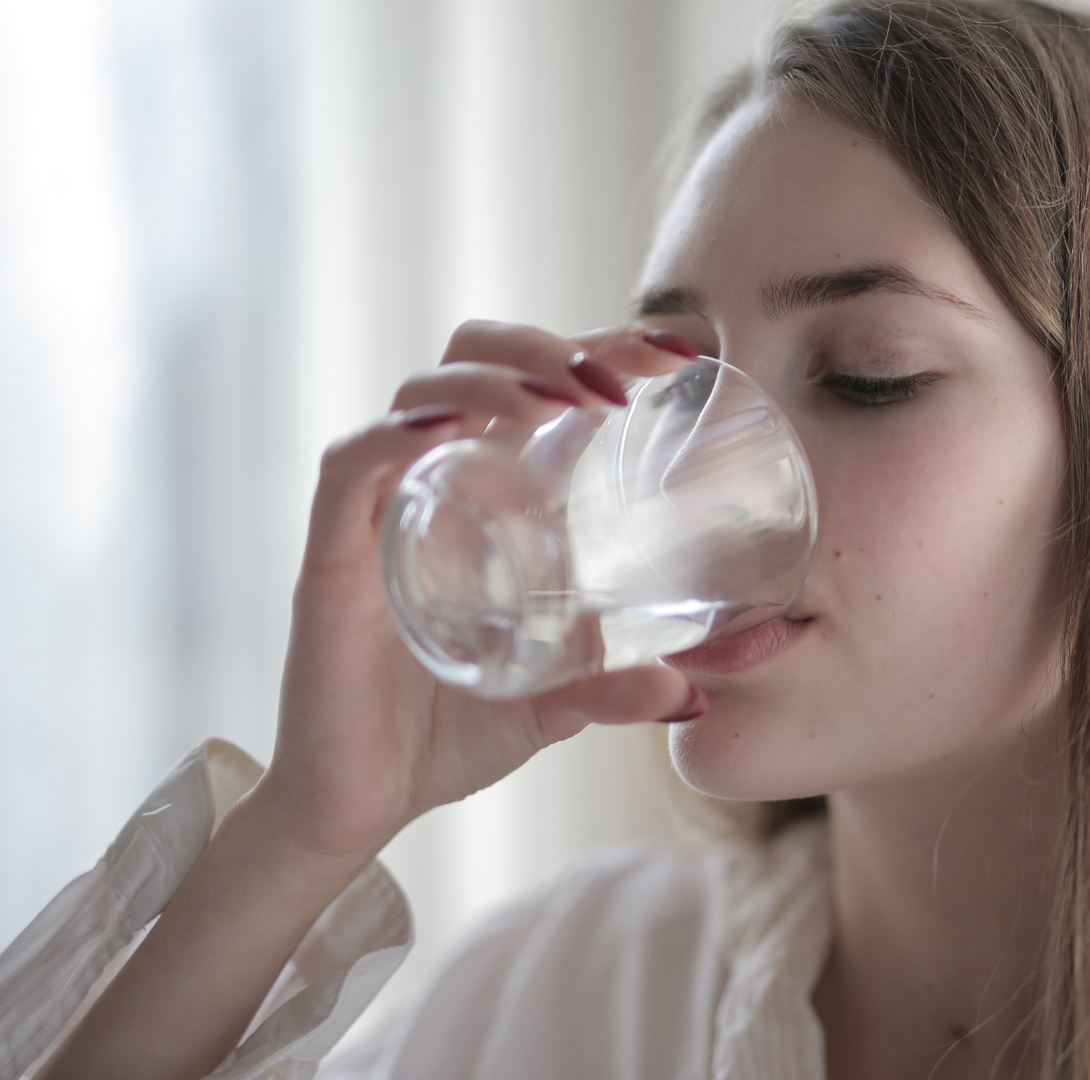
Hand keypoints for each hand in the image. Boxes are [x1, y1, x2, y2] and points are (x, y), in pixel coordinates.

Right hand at [257, 320, 705, 862]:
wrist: (359, 805)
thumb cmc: (449, 733)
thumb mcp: (555, 705)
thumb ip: (616, 690)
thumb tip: (693, 695)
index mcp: (488, 491)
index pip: (538, 381)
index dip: (602, 347)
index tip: (678, 353)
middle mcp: (433, 481)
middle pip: (476, 358)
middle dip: (548, 345)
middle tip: (619, 381)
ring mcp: (379, 512)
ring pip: (421, 392)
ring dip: (495, 377)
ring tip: (560, 399)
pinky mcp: (331, 555)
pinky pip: (351, 466)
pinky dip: (396, 433)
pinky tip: (450, 429)